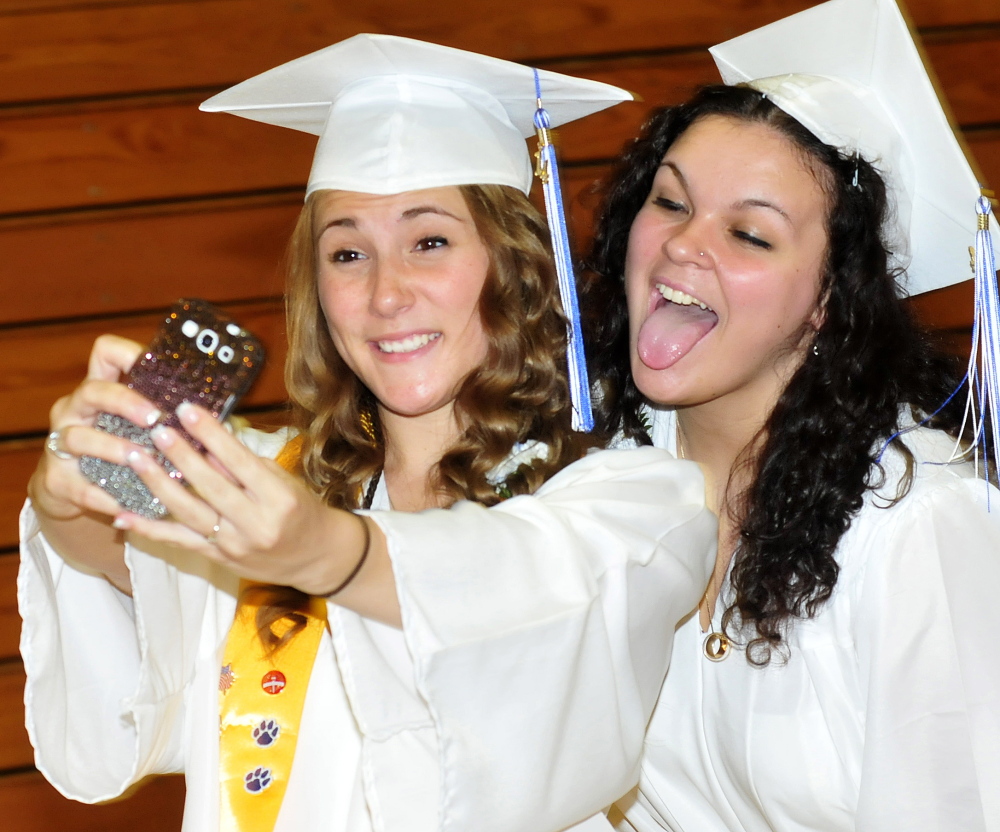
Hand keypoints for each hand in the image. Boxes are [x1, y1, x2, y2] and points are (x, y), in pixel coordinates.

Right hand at [29, 335, 162, 523]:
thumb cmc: (126, 452)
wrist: (78, 493)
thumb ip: (173, 420)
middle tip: (153, 418)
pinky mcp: (57, 479)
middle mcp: (76, 411)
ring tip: (142, 458)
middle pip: (92, 391)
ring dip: (113, 448)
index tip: (153, 366)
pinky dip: (104, 496)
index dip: (127, 353)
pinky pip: (79, 486)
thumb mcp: (143, 430)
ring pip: (79, 437)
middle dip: (125, 401)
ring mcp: (61, 444)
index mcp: (103, 391)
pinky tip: (126, 504)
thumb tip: (221, 422)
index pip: (106, 354)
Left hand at [113, 403, 370, 596]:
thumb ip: (245, 465)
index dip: (212, 435)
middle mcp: (256, 524)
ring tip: (136, 458)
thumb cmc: (301, 511)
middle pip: (211, 486)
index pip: (240, 462)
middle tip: (156, 429)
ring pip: (189, 512)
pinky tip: (123, 515)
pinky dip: (148, 529)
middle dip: (181, 455)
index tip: (188, 409)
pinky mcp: (217, 559)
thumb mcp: (283, 482)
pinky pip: (177, 542)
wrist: (315, 558)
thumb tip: (207, 439)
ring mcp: (234, 545)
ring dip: (158, 484)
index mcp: (278, 499)